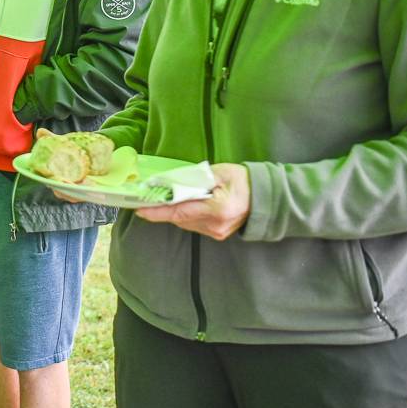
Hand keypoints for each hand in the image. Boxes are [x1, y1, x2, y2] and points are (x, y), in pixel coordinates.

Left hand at [134, 163, 250, 240]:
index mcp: (217, 209)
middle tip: (149, 198)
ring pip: (185, 222)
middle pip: (180, 219)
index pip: (180, 212)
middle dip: (163, 208)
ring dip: (175, 211)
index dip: (158, 211)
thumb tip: (173, 182)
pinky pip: (193, 224)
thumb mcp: (220, 173)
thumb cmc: (243, 181)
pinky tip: (185, 204)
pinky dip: (185, 215)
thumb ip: (196, 178)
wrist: (266, 198)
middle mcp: (215, 225)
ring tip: (167, 198)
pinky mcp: (217, 234)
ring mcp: (216, 232)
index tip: (140, 209)